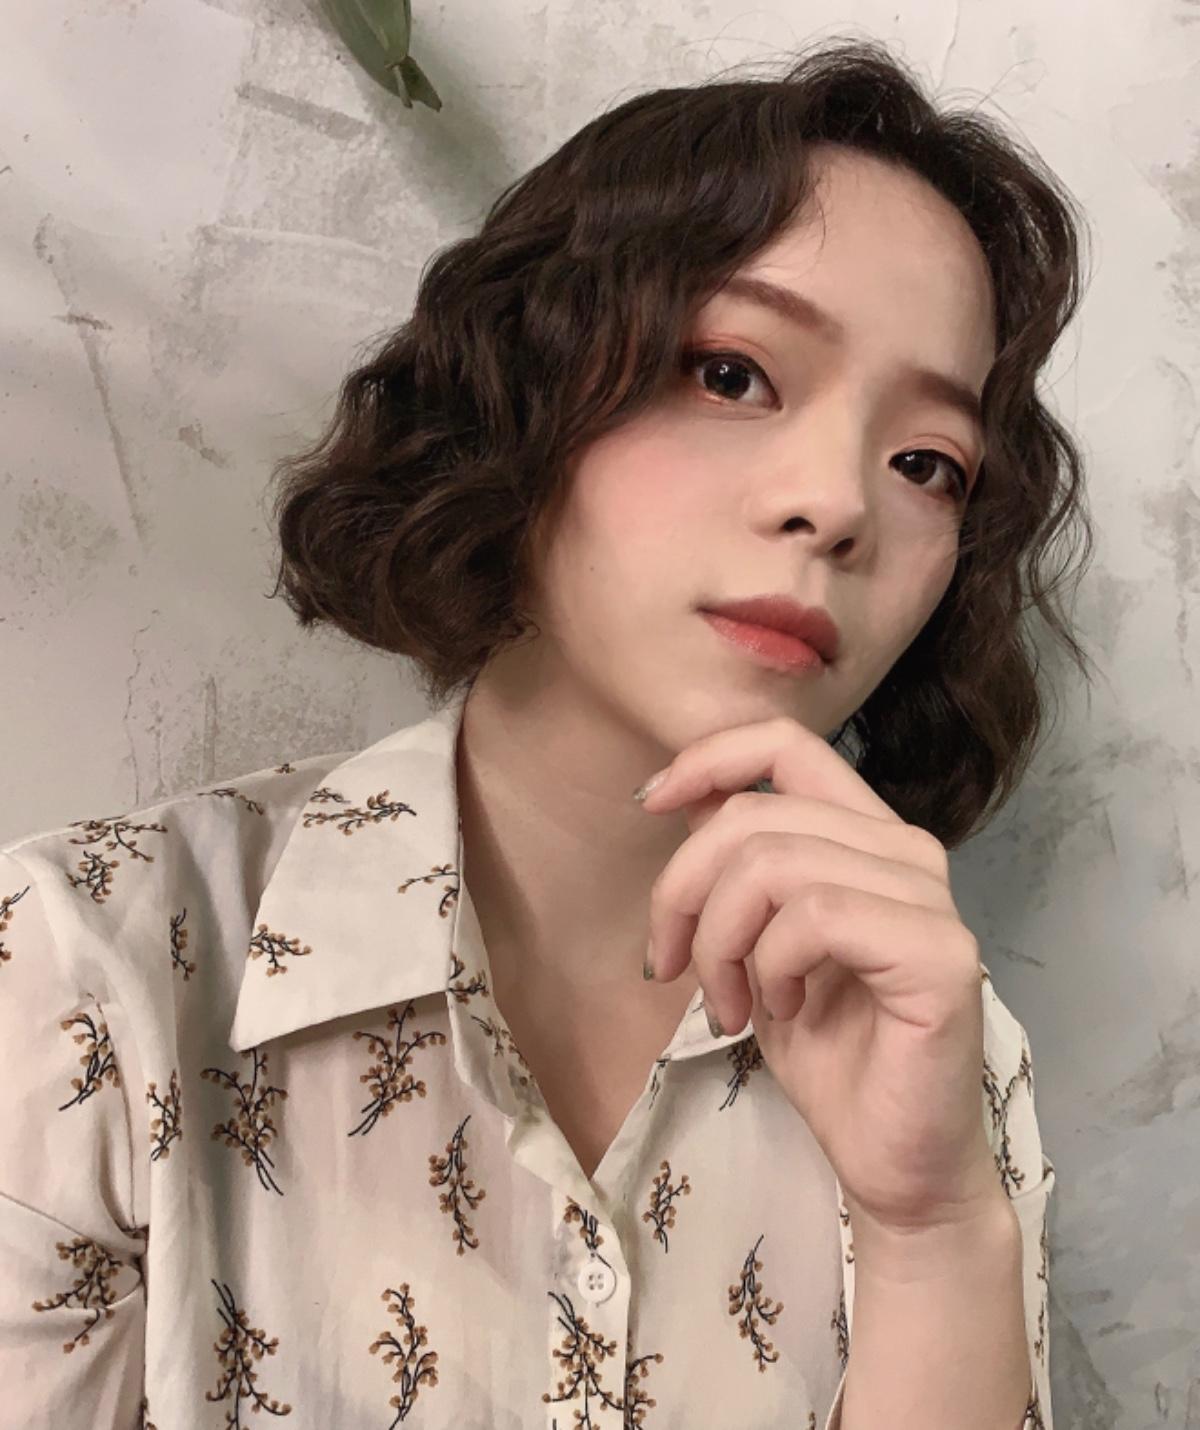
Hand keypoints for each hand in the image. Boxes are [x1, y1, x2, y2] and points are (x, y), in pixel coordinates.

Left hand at [637, 714, 1002, 1234]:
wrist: (893, 1159)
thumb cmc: (828, 1053)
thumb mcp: (754, 944)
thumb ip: (736, 868)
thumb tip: (684, 796)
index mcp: (865, 836)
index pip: (786, 744)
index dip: (707, 759)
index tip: (648, 804)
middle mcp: (906, 851)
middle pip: (754, 815)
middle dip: (682, 891)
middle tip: (667, 967)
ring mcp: (929, 899)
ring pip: (774, 864)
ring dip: (721, 942)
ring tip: (731, 1003)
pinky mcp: (938, 954)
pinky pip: (814, 917)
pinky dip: (770, 966)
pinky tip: (780, 1009)